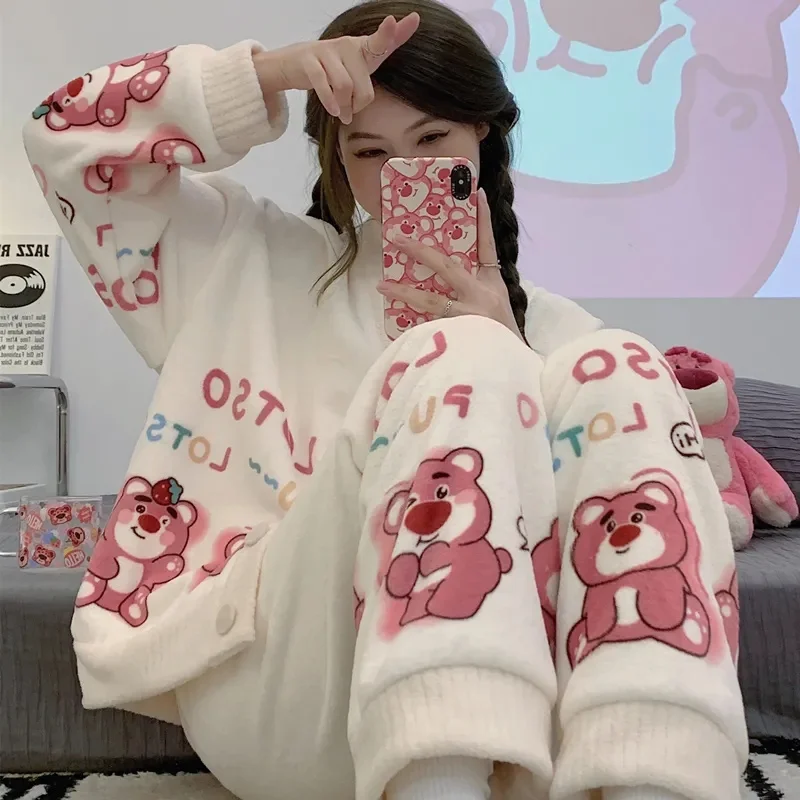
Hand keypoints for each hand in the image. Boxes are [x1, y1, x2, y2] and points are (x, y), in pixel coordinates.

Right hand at [254, 13, 419, 123]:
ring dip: (343, 107)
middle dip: (358, 105)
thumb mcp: (360, 67)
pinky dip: (330, 102)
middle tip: (351, 111)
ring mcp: (327, 50)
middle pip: (363, 88)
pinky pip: (324, 85)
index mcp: (362, 48)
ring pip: (345, 87)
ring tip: (340, 112)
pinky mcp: (309, 59)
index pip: (378, 42)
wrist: (294, 64)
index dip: (387, 33)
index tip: (392, 21)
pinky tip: (334, 111)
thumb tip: (413, 24)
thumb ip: (385, 51)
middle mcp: (347, 45)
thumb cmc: (333, 69)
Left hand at [378, 189, 524, 341]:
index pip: (488, 246)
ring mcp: (470, 317)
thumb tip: (446, 278)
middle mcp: (483, 297)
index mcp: (494, 287)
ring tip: (382, 284)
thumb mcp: (497, 311)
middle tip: (396, 237)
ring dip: (404, 290)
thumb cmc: (503, 342)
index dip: (483, 219)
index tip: (478, 194)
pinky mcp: (459, 337)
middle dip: (420, 251)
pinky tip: (397, 324)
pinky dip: (414, 326)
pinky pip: (429, 327)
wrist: (514, 372)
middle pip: (448, 266)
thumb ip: (477, 293)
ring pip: (431, 299)